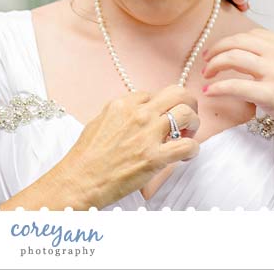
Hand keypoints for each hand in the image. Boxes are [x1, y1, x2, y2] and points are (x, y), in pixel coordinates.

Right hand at [53, 85, 199, 208]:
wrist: (80, 180)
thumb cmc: (86, 156)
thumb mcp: (100, 121)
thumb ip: (121, 114)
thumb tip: (137, 114)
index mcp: (123, 104)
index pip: (154, 94)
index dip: (161, 106)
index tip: (161, 118)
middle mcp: (138, 114)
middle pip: (177, 93)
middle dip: (187, 103)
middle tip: (186, 118)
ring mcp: (148, 134)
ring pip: (187, 114)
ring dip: (193, 124)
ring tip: (187, 136)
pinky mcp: (155, 157)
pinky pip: (188, 146)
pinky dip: (192, 150)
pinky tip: (185, 156)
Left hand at [200, 28, 273, 153]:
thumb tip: (255, 60)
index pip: (252, 35)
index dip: (231, 42)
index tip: (221, 51)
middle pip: (238, 42)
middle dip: (217, 49)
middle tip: (207, 62)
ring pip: (232, 58)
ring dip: (214, 65)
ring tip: (206, 76)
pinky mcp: (271, 95)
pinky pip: (234, 86)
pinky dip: (217, 87)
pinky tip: (210, 92)